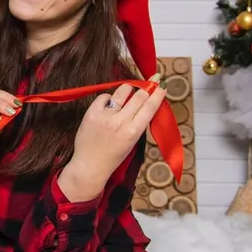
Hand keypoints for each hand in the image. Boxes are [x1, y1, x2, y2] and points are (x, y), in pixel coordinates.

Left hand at [64, 75, 165, 195]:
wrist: (90, 165)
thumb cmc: (113, 156)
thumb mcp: (133, 142)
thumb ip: (139, 124)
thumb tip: (145, 104)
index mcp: (134, 131)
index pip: (150, 107)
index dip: (157, 95)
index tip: (161, 86)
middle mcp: (121, 121)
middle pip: (139, 96)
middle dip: (145, 90)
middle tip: (146, 88)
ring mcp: (105, 116)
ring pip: (122, 91)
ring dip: (128, 89)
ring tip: (127, 92)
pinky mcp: (92, 113)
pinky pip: (103, 96)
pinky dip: (108, 98)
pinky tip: (109, 104)